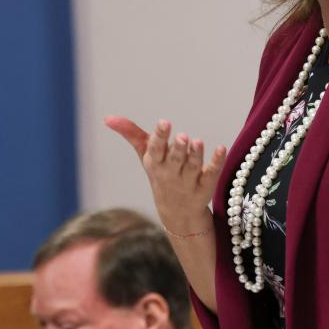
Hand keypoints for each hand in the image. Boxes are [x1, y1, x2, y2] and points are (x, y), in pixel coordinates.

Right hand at [104, 116, 226, 230]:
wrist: (177, 212)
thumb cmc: (160, 173)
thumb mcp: (145, 155)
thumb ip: (131, 134)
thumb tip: (107, 117)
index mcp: (156, 164)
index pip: (156, 150)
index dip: (160, 137)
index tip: (164, 122)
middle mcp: (171, 174)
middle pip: (175, 161)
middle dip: (178, 149)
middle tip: (183, 136)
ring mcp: (189, 182)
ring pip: (192, 168)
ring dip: (196, 155)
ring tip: (198, 142)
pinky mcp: (205, 186)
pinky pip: (212, 173)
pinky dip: (216, 162)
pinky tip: (221, 148)